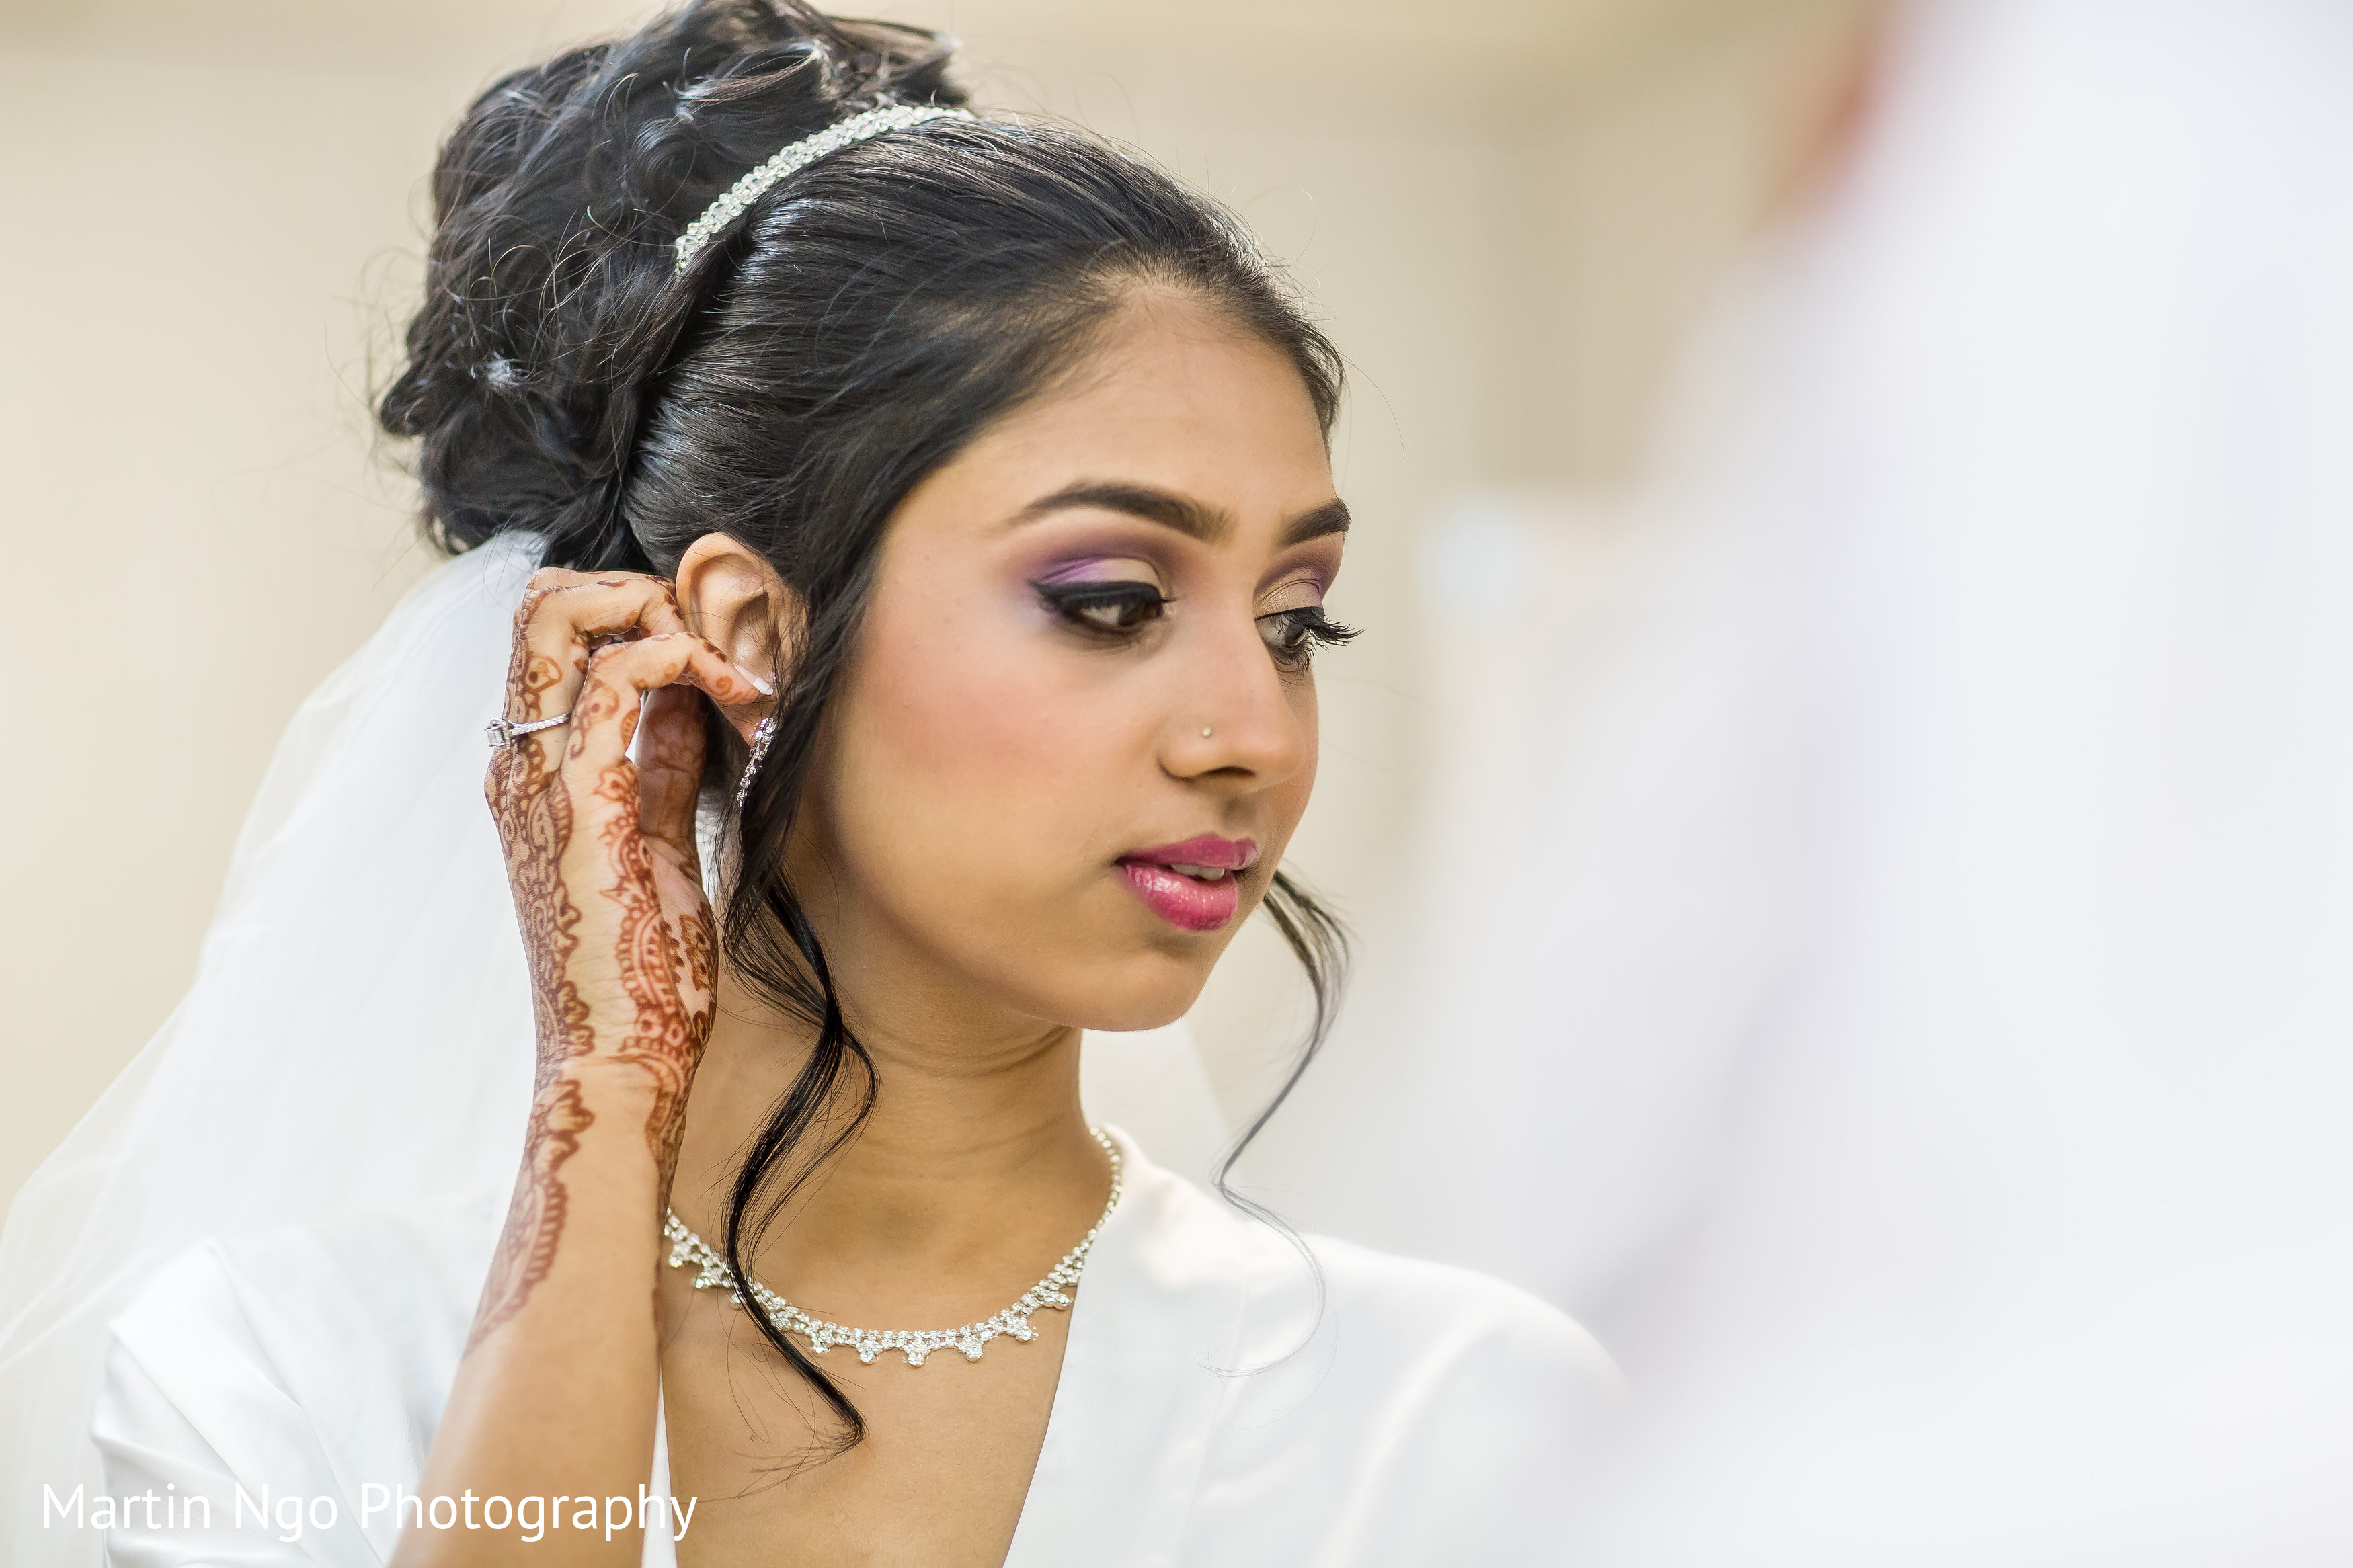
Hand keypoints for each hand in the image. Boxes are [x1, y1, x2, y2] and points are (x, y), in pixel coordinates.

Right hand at [474, 568, 769, 1342]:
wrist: (620, 1059)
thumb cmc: (641, 971)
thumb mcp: (656, 842)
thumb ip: (659, 768)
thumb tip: (689, 700)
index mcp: (534, 772)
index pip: (554, 631)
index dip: (633, 612)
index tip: (715, 657)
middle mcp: (522, 763)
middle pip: (539, 601)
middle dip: (638, 590)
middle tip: (716, 644)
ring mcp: (542, 778)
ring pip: (564, 612)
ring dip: (667, 615)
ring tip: (736, 672)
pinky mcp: (584, 803)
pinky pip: (621, 677)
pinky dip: (690, 661)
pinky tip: (744, 699)